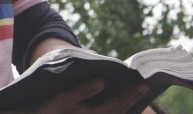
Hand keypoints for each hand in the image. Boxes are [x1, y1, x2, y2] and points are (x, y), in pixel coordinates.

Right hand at [0, 79, 146, 113]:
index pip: (117, 104)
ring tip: (134, 94)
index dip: (130, 94)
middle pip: (119, 111)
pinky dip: (117, 109)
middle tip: (143, 87)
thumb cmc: (49, 110)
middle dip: (131, 98)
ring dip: (126, 105)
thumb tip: (101, 82)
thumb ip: (81, 91)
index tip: (141, 84)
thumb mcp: (62, 99)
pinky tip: (119, 103)